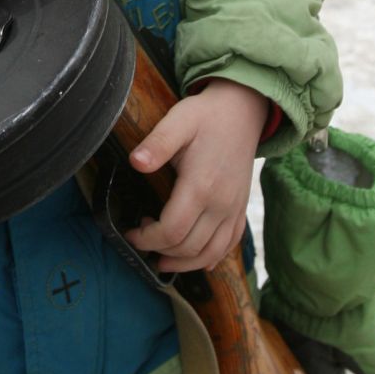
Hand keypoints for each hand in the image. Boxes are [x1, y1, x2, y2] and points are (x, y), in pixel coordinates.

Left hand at [125, 80, 269, 274]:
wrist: (243, 110)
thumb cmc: (207, 116)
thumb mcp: (178, 121)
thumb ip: (157, 143)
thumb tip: (135, 162)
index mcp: (201, 185)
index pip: (172, 230)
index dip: (147, 239)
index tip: (131, 232)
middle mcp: (221, 203)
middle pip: (188, 247)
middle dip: (159, 250)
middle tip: (141, 236)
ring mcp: (234, 208)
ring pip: (210, 253)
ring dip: (184, 263)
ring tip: (161, 259)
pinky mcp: (240, 208)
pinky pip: (229, 244)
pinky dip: (211, 258)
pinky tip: (197, 261)